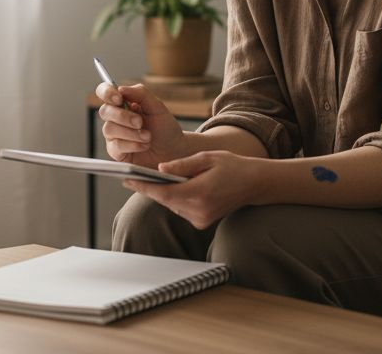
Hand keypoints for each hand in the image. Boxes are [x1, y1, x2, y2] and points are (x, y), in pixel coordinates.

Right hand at [96, 82, 186, 168]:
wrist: (173, 151)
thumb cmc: (165, 128)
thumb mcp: (157, 107)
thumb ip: (141, 94)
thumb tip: (121, 88)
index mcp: (123, 103)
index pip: (105, 92)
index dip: (107, 93)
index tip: (119, 99)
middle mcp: (115, 118)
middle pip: (105, 111)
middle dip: (123, 116)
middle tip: (140, 122)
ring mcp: (114, 135)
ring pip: (109, 129)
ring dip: (131, 133)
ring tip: (148, 136)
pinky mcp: (116, 152)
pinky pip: (116, 146)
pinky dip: (133, 145)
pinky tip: (144, 146)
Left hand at [125, 150, 258, 229]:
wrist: (254, 184)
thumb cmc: (232, 167)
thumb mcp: (206, 158)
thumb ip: (181, 165)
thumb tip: (159, 169)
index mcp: (199, 194)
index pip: (163, 193)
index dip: (143, 186)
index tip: (126, 179)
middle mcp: (198, 211)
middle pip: (165, 200)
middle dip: (150, 188)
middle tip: (133, 175)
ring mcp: (200, 219)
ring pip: (171, 205)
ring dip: (164, 193)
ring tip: (150, 179)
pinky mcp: (201, 223)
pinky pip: (180, 209)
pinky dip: (175, 198)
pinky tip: (174, 187)